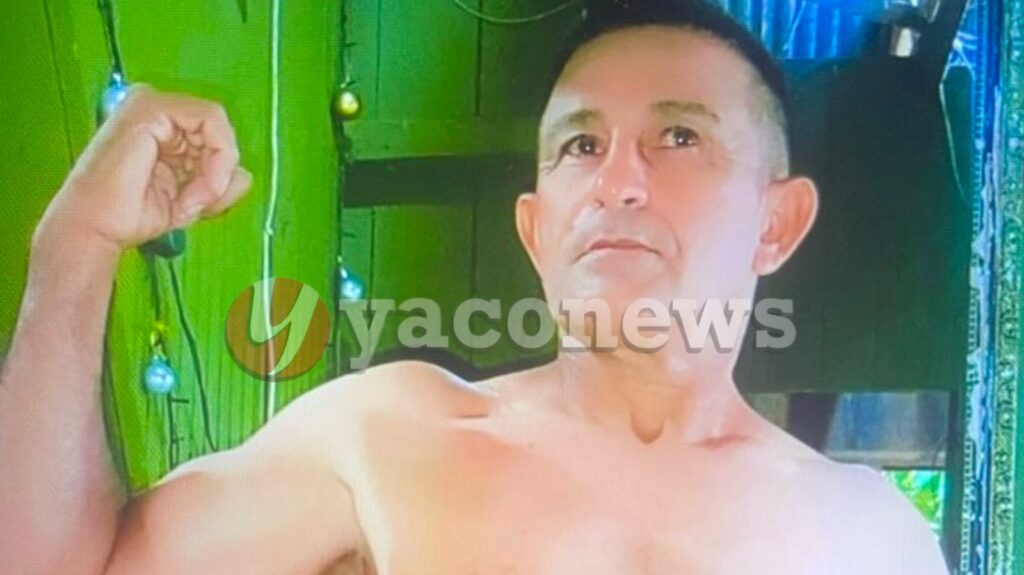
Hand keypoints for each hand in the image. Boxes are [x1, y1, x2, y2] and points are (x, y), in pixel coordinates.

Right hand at [36, 84, 250, 252]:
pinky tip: (196, 189)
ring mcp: (153, 104)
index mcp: (164, 128)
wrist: (96, 226)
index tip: (203, 203)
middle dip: (218, 174)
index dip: (220, 171)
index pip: (214, 137)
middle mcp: (158, 112)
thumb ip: (220, 185)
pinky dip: (216, 159)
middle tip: (197, 204)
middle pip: (218, 132)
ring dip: (215, 172)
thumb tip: (245, 175)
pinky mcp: (152, 107)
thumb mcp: (192, 200)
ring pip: (218, 126)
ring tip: (191, 201)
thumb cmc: (132, 214)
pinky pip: (211, 120)